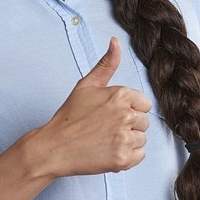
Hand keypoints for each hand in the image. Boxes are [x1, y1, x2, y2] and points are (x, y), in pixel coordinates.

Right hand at [39, 37, 150, 177]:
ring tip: (106, 140)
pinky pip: (140, 156)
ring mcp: (125, 138)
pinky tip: (109, 151)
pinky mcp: (123, 159)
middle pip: (144, 122)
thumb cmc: (70, 116)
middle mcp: (126, 115)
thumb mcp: (87, 85)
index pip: (144, 104)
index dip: (129, 109)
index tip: (111, 114)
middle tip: (106, 128)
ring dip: (128, 141)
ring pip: (142, 139)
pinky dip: (127, 157)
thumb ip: (106, 64)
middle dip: (129, 126)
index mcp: (121, 95)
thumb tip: (115, 41)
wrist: (54, 147)